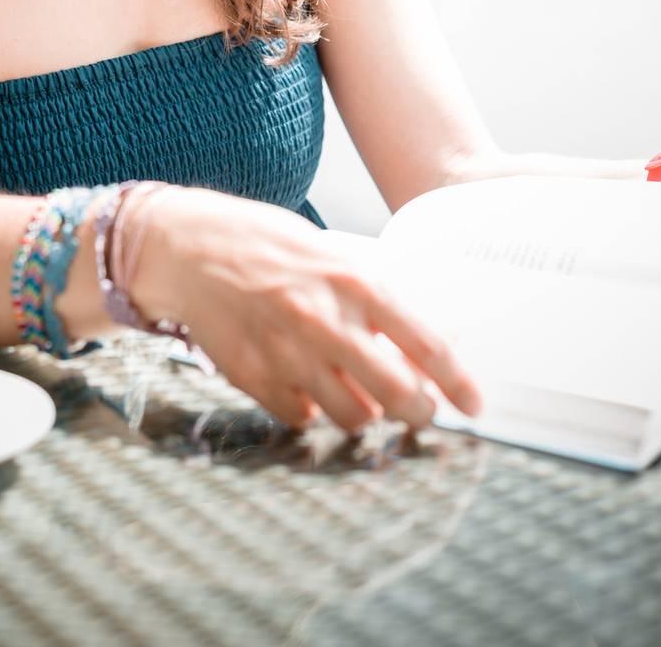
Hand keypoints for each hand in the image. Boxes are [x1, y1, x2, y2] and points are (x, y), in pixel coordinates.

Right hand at [129, 186, 483, 433]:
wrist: (186, 246)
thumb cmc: (262, 242)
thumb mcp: (328, 254)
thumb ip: (369, 297)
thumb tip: (415, 343)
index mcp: (353, 281)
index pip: (425, 344)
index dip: (458, 382)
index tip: (475, 405)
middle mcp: (326, 322)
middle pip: (398, 396)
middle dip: (419, 412)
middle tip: (420, 411)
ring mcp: (289, 356)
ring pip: (353, 417)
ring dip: (364, 411)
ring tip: (357, 392)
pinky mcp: (255, 379)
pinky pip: (303, 418)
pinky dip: (312, 409)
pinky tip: (306, 384)